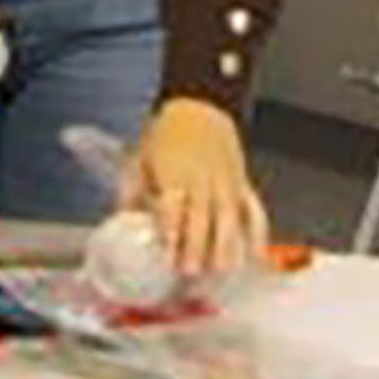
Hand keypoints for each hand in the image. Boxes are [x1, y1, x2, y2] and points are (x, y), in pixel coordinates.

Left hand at [128, 97, 266, 276]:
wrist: (200, 104)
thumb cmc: (167, 132)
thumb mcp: (140, 156)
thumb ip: (132, 190)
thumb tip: (121, 219)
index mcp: (174, 174)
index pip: (173, 208)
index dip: (170, 232)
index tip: (167, 255)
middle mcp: (202, 181)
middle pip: (202, 218)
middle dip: (197, 248)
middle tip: (191, 274)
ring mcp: (226, 184)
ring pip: (230, 220)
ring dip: (226, 248)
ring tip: (221, 274)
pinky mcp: (243, 185)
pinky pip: (254, 212)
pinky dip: (257, 236)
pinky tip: (255, 259)